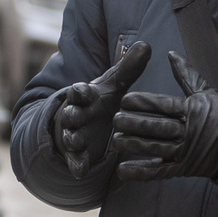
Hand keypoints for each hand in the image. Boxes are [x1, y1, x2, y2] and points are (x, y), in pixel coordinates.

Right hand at [51, 40, 151, 176]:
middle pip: (70, 114)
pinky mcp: (76, 154)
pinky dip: (77, 165)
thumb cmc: (100, 101)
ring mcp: (74, 135)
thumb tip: (147, 44)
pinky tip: (81, 171)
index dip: (79, 91)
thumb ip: (129, 69)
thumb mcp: (114, 86)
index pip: (78, 91)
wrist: (84, 123)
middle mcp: (76, 115)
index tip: (81, 89)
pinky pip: (75, 161)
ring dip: (72, 138)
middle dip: (71, 114)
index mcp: (85, 97)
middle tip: (73, 115)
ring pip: (70, 136)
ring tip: (76, 141)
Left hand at [114, 54, 217, 181]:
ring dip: (134, 145)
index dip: (144, 102)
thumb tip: (171, 53)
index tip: (125, 99)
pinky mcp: (183, 168)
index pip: (164, 105)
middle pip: (157, 127)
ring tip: (116, 140)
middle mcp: (187, 131)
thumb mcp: (206, 92)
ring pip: (156, 149)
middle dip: (135, 124)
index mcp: (191, 110)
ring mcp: (185, 152)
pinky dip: (141, 172)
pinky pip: (159, 172)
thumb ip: (186, 74)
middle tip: (116, 119)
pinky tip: (123, 170)